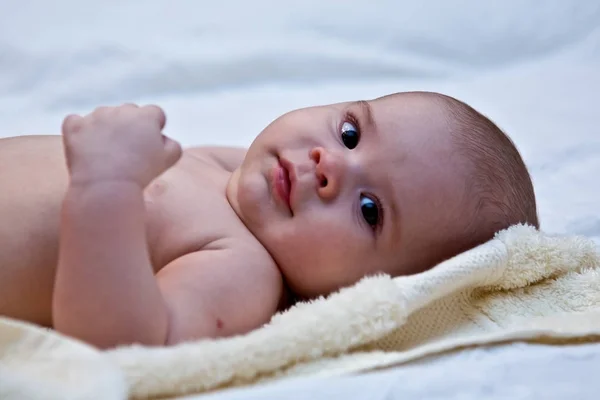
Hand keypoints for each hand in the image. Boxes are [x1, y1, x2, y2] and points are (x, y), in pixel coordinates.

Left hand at [61, 103, 181, 187]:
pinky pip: (75, 122)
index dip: (154, 127)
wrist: (107, 187)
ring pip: (103, 116)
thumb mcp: (170, 159)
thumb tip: (163, 139)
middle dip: (130, 126)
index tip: (149, 143)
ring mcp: (95, 116)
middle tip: (128, 150)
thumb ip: (172, 143)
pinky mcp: (73, 126)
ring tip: (107, 153)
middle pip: (128, 112)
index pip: (154, 113)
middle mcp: (120, 110)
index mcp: (145, 116)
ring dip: (106, 128)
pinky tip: (87, 147)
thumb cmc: (141, 174)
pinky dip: (80, 132)